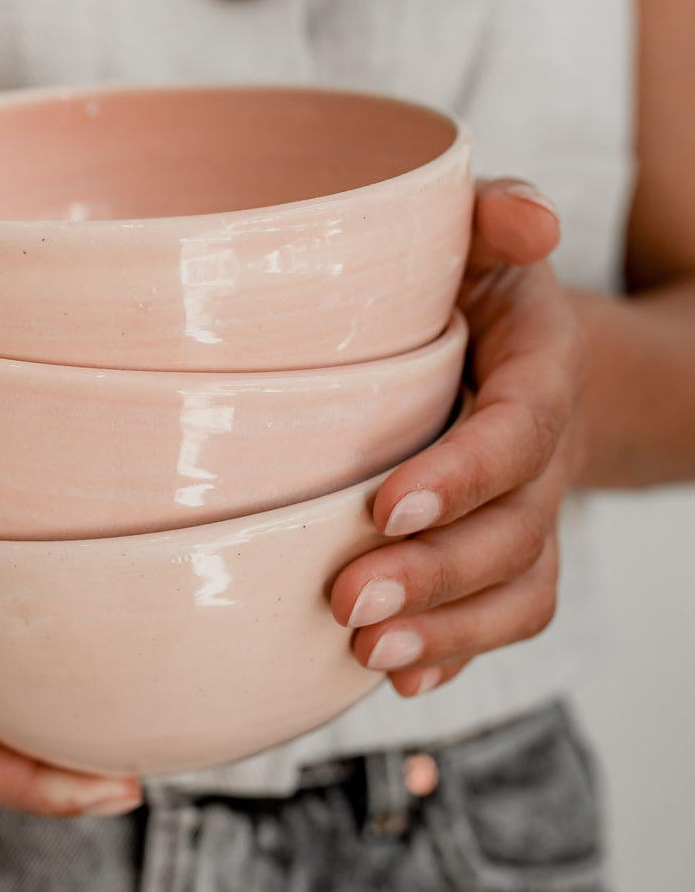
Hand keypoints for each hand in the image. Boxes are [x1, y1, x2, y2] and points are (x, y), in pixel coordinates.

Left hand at [328, 179, 586, 696]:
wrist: (515, 352)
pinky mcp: (504, 552)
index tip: (385, 504)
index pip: (516, 431)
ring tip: (368, 651)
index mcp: (538, 372)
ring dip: (448, 629)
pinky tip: (401, 677)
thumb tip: (532, 216)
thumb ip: (494, 215)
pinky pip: (504, 615)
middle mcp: (542, 455)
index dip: (463, 474)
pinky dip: (458, 652)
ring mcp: (529, 512)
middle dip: (436, 573)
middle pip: (514, 531)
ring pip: (515, 587)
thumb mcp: (480, 237)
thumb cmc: (476, 290)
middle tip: (349, 601)